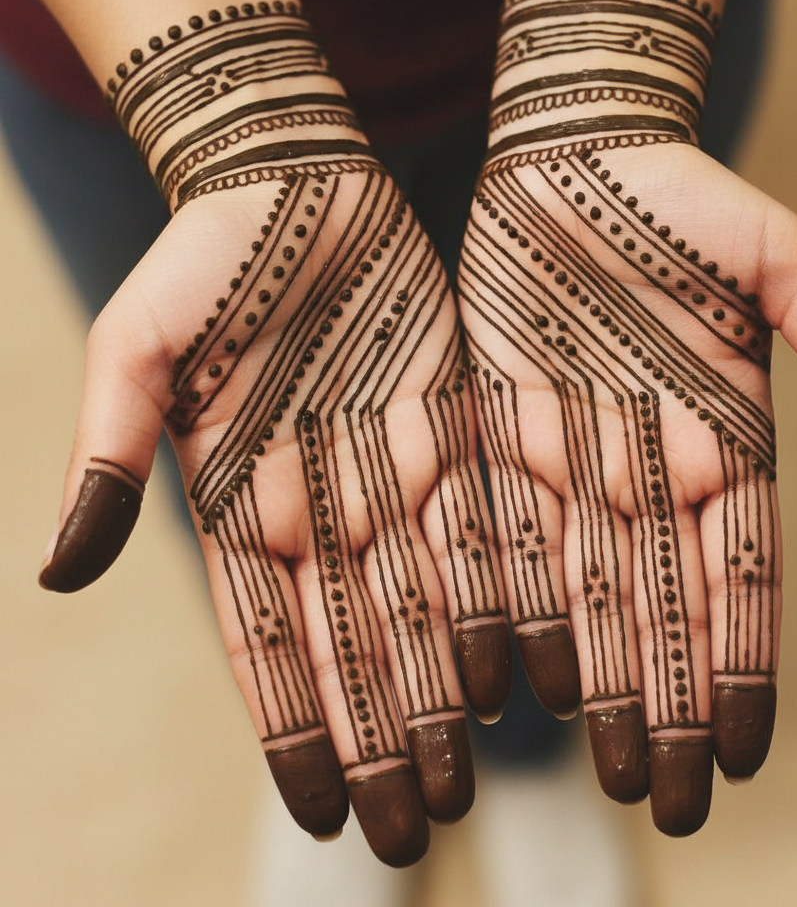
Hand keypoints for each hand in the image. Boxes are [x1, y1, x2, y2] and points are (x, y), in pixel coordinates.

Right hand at [37, 6, 510, 867]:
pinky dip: (497, 600)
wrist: (297, 182)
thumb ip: (110, 453)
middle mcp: (318, 506)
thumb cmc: (206, 255)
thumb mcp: (137, 345)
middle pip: (354, 645)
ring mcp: (387, 474)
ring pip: (422, 605)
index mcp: (237, 502)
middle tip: (414, 834)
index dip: (294, 730)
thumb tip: (57, 572)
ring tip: (468, 780)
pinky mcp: (450, 433)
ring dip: (442, 696)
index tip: (326, 814)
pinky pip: (480, 529)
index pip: (267, 643)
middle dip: (382, 742)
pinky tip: (521, 671)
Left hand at [459, 0, 796, 835]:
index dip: (744, 664)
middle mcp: (651, 466)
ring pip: (587, 591)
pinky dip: (512, 609)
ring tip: (600, 769)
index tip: (743, 754)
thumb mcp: (773, 255)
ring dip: (596, 683)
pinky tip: (512, 682)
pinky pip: (507, 535)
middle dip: (668, 705)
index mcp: (727, 437)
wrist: (572, 154)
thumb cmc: (680, 194)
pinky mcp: (501, 432)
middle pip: (665, 606)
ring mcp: (575, 456)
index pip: (744, 576)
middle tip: (666, 804)